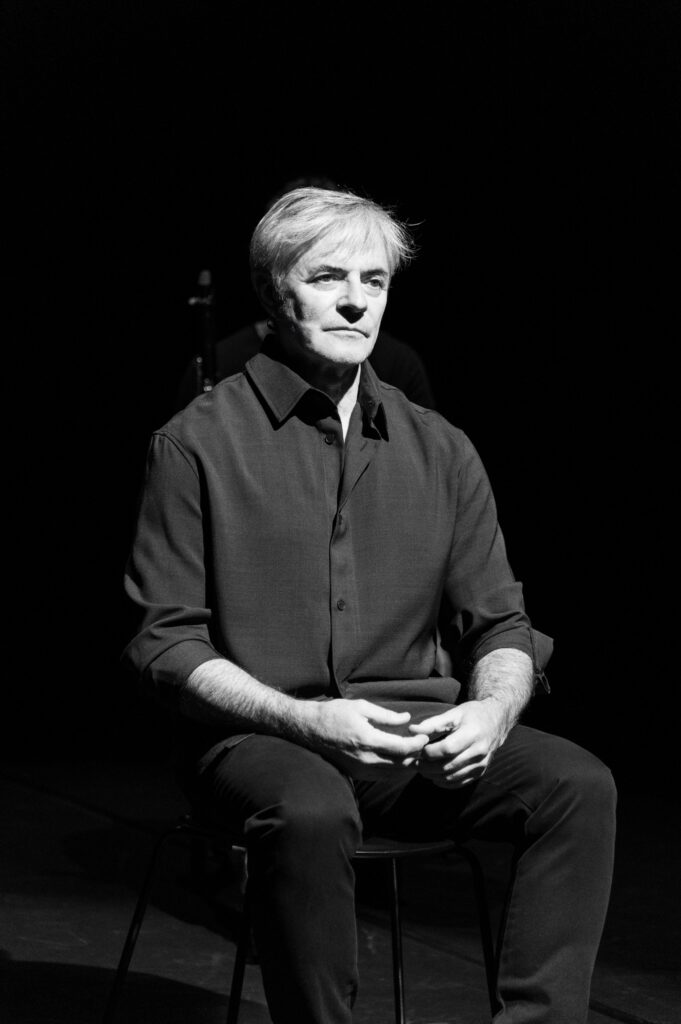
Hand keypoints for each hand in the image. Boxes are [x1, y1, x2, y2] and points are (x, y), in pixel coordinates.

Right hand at [306, 699, 429, 778]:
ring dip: (407, 765)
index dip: (417, 744)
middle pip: (401, 764)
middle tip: (423, 745)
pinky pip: (382, 776)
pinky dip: (395, 770)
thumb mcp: (361, 707)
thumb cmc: (335, 713)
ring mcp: (360, 769)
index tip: (424, 737)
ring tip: (415, 753)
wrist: (310, 729)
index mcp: (368, 740)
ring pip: (393, 773)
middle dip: (416, 755)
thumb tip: (406, 719)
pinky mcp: (356, 774)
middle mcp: (365, 759)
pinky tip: (399, 760)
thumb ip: (386, 715)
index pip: (402, 748)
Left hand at [408, 699, 506, 788]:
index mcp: (472, 733)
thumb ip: (432, 723)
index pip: (447, 749)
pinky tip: (433, 775)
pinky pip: (460, 783)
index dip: (429, 752)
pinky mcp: (481, 772)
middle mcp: (479, 751)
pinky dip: (444, 782)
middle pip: (448, 766)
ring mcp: (481, 764)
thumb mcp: (453, 713)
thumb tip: (411, 730)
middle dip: (427, 766)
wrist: (497, 721)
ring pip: (452, 777)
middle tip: (413, 763)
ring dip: (433, 776)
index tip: (418, 750)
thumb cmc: (473, 714)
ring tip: (421, 769)